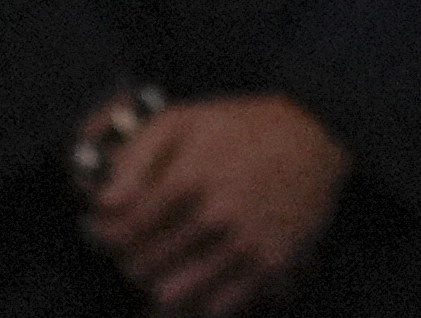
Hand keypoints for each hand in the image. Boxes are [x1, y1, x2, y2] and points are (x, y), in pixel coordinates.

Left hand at [84, 95, 348, 314]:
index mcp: (190, 179)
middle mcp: (216, 215)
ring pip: (172, 294)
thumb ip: (134, 160)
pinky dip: (198, 301)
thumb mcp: (183, 121)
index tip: (103, 230)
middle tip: (136, 247)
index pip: (122, 233)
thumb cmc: (243, 126)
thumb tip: (101, 205)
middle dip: (130, 259)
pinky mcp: (271, 263)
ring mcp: (245, 243)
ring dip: (159, 283)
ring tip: (162, 267)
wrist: (319, 132)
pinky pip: (217, 307)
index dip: (101, 235)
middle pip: (141, 267)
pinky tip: (197, 282)